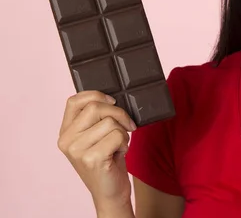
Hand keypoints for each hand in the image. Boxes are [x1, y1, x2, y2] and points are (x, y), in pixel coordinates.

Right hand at [57, 91, 136, 212]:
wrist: (110, 191)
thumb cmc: (107, 160)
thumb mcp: (96, 136)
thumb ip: (96, 118)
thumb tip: (112, 99)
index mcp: (65, 132)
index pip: (74, 101)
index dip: (96, 95)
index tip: (112, 101)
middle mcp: (66, 140)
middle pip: (96, 107)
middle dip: (119, 113)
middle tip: (127, 126)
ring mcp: (77, 150)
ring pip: (110, 122)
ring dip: (123, 131)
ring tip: (119, 144)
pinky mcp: (91, 158)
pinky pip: (117, 135)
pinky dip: (125, 142)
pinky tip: (119, 153)